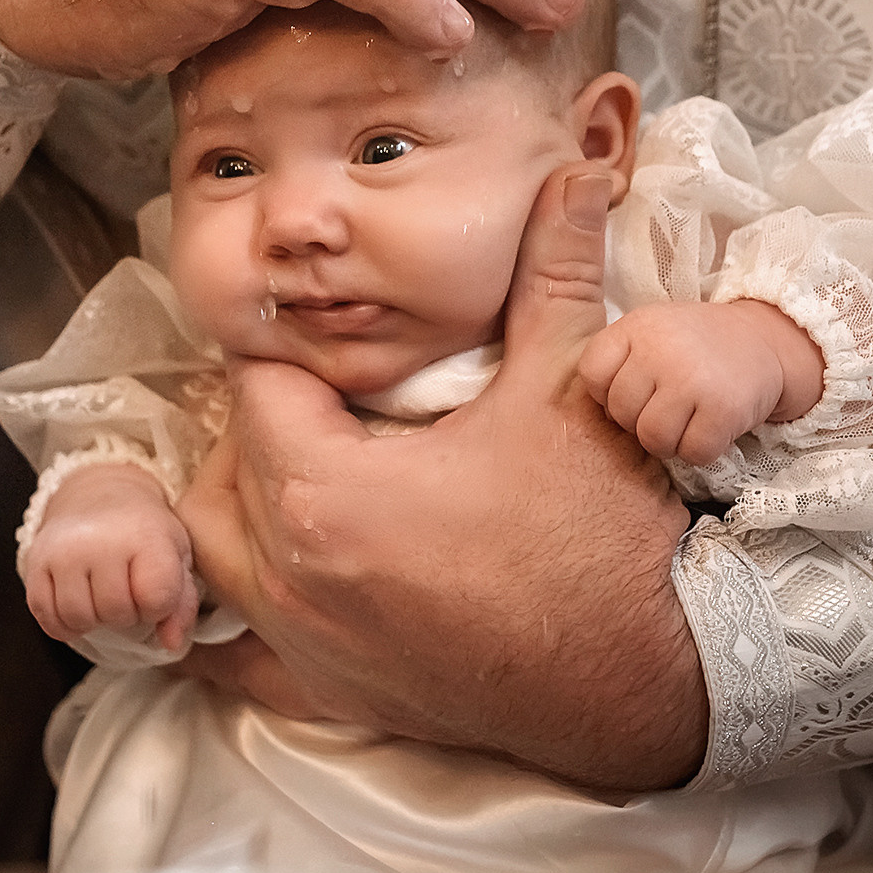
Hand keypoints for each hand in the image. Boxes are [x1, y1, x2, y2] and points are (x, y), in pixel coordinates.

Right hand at [23, 462, 198, 653]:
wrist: (100, 495)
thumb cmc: (144, 532)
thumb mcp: (176, 556)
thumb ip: (181, 603)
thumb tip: (171, 643)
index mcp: (145, 534)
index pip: (156, 599)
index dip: (158, 606)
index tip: (154, 589)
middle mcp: (100, 539)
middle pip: (116, 613)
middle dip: (126, 613)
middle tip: (127, 591)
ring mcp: (63, 551)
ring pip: (79, 618)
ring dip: (95, 620)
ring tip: (103, 596)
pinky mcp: (36, 563)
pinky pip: (47, 617)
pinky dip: (64, 624)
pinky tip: (79, 605)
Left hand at [179, 164, 705, 789]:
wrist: (657, 672)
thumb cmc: (605, 534)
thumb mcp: (571, 386)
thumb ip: (551, 272)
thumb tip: (571, 175)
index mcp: (328, 491)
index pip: (259, 391)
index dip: (295, 356)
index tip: (338, 348)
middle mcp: (295, 575)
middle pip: (223, 470)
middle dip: (263, 426)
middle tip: (331, 404)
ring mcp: (308, 646)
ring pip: (215, 557)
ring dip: (240, 510)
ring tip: (304, 476)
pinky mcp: (334, 697)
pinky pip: (238, 661)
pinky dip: (235, 622)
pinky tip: (268, 589)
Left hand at [578, 299, 826, 463]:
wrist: (765, 341)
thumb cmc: (694, 347)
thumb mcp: (649, 334)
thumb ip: (617, 362)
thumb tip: (589, 416)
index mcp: (636, 326)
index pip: (592, 375)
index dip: (608, 394)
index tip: (635, 392)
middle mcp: (662, 348)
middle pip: (621, 413)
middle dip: (641, 421)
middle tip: (668, 408)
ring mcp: (693, 378)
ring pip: (653, 439)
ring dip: (670, 441)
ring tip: (688, 419)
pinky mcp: (723, 407)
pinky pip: (692, 452)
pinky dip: (702, 449)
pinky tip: (711, 426)